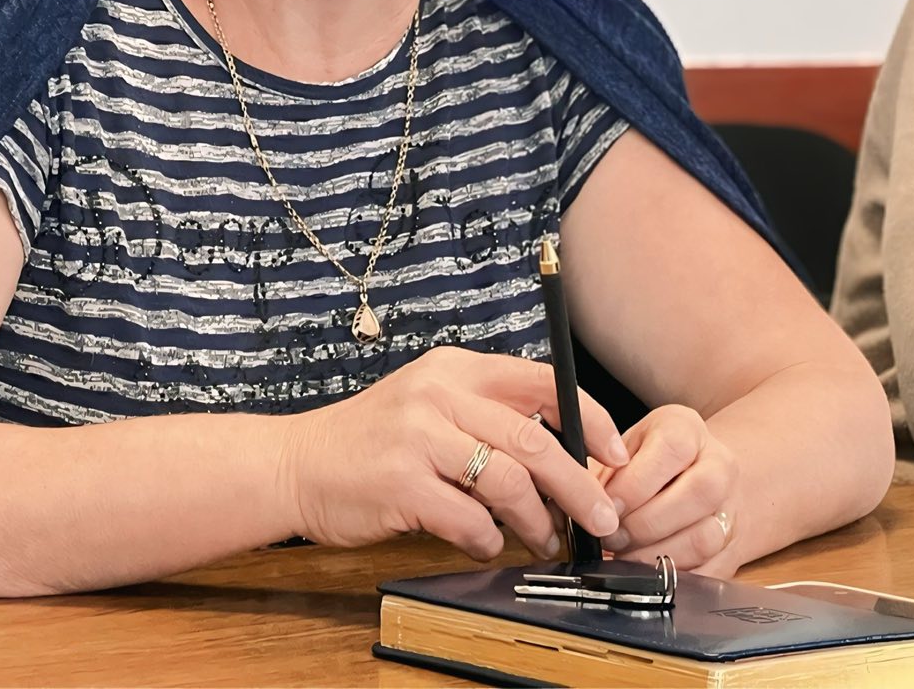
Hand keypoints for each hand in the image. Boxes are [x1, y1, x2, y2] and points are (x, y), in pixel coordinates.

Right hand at [280, 346, 630, 561]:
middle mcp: (439, 394)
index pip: (544, 382)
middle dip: (579, 485)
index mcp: (456, 368)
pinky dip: (488, 538)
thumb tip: (564, 453)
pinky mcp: (400, 484)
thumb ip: (487, 415)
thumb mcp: (430, 403)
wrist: (298, 464)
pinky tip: (487, 544)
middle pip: (535, 438)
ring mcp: (418, 438)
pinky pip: (467, 518)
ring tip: (544, 540)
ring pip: (508, 481)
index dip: (590, 419)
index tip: (615, 454)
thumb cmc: (373, 440)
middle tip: (601, 517)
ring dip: (536, 520)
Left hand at [598, 404, 740, 575]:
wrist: (692, 479)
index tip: (607, 506)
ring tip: (626, 557)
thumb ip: (601, 474)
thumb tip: (575, 506)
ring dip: (657, 556)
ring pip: (706, 537)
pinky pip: (710, 572)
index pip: (672, 448)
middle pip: (700, 492)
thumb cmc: (646, 465)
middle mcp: (719, 464)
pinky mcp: (733, 548)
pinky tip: (646, 574)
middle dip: (646, 523)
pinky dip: (673, 579)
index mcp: (688, 429)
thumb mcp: (622, 452)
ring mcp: (731, 508)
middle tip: (612, 537)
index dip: (635, 483)